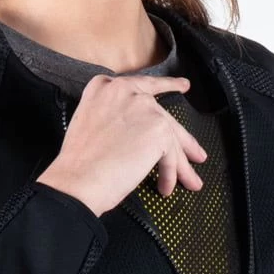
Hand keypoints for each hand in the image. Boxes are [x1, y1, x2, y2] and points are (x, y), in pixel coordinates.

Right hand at [35, 73, 208, 215]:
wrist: (77, 179)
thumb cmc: (78, 163)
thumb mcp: (90, 124)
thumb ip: (114, 118)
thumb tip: (139, 136)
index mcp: (105, 87)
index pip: (142, 85)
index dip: (167, 87)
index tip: (182, 87)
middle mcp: (126, 91)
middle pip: (162, 116)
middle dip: (182, 140)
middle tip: (196, 152)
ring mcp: (144, 107)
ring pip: (171, 138)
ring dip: (181, 164)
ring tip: (191, 181)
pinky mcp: (159, 129)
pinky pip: (171, 155)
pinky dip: (170, 174)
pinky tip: (165, 188)